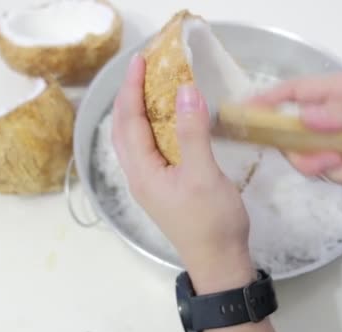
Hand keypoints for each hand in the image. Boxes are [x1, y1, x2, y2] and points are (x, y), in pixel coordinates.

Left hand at [112, 55, 278, 331]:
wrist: (219, 261)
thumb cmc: (211, 221)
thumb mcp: (203, 175)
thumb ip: (192, 133)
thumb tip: (185, 91)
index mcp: (142, 172)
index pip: (130, 121)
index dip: (132, 88)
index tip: (140, 60)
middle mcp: (138, 176)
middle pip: (123, 129)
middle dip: (129, 96)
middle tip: (142, 69)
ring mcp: (148, 183)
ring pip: (132, 140)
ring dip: (135, 111)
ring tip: (148, 87)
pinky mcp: (161, 187)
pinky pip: (146, 149)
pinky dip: (149, 127)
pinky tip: (162, 120)